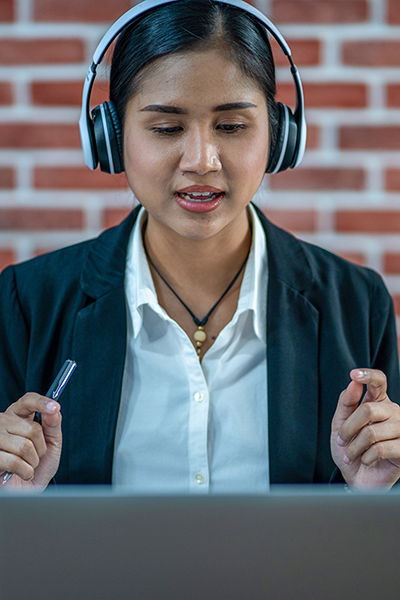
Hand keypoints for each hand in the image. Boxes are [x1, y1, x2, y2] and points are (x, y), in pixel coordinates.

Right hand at [0, 393, 61, 490]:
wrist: (26, 490)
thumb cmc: (38, 466)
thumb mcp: (51, 443)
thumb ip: (53, 425)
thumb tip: (54, 410)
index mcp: (19, 415)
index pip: (29, 401)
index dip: (42, 402)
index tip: (55, 407)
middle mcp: (4, 423)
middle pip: (32, 429)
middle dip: (41, 448)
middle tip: (35, 455)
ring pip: (24, 446)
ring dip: (33, 461)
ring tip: (26, 464)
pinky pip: (15, 461)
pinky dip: (25, 471)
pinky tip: (20, 472)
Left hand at [331, 369, 399, 489]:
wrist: (357, 478)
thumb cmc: (350, 449)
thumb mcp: (340, 424)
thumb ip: (346, 403)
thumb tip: (353, 383)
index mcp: (377, 402)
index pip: (379, 382)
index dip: (368, 375)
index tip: (354, 374)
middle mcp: (392, 412)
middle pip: (368, 410)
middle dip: (348, 428)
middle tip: (342, 439)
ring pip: (372, 432)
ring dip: (354, 446)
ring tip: (351, 453)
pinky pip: (380, 449)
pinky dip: (366, 457)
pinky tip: (366, 460)